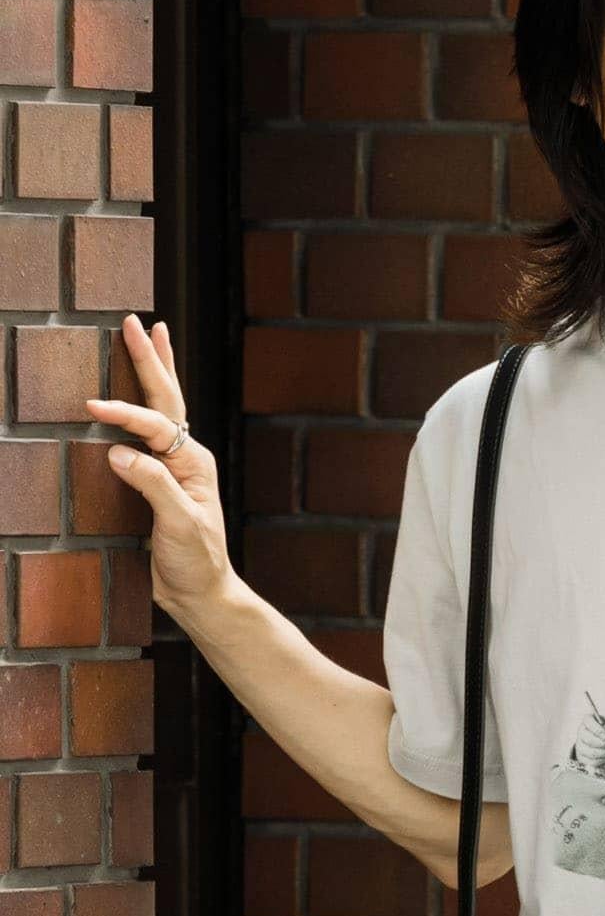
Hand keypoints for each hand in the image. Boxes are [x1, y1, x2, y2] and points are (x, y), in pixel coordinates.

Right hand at [87, 314, 232, 618]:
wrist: (201, 594)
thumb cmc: (197, 562)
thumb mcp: (179, 525)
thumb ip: (153, 486)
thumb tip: (119, 452)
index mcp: (195, 463)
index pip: (156, 426)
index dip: (125, 414)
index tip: (92, 407)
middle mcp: (185, 458)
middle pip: (165, 399)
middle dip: (150, 359)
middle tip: (134, 321)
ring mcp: (171, 468)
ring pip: (159, 410)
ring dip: (152, 372)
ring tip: (149, 335)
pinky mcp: (154, 482)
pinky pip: (142, 436)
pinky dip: (136, 409)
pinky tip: (131, 393)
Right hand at [575, 711, 604, 768]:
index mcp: (589, 720)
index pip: (588, 720)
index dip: (597, 729)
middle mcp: (582, 731)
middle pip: (586, 738)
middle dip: (601, 743)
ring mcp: (580, 745)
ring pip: (589, 751)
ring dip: (604, 752)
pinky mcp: (581, 758)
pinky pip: (591, 761)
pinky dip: (602, 760)